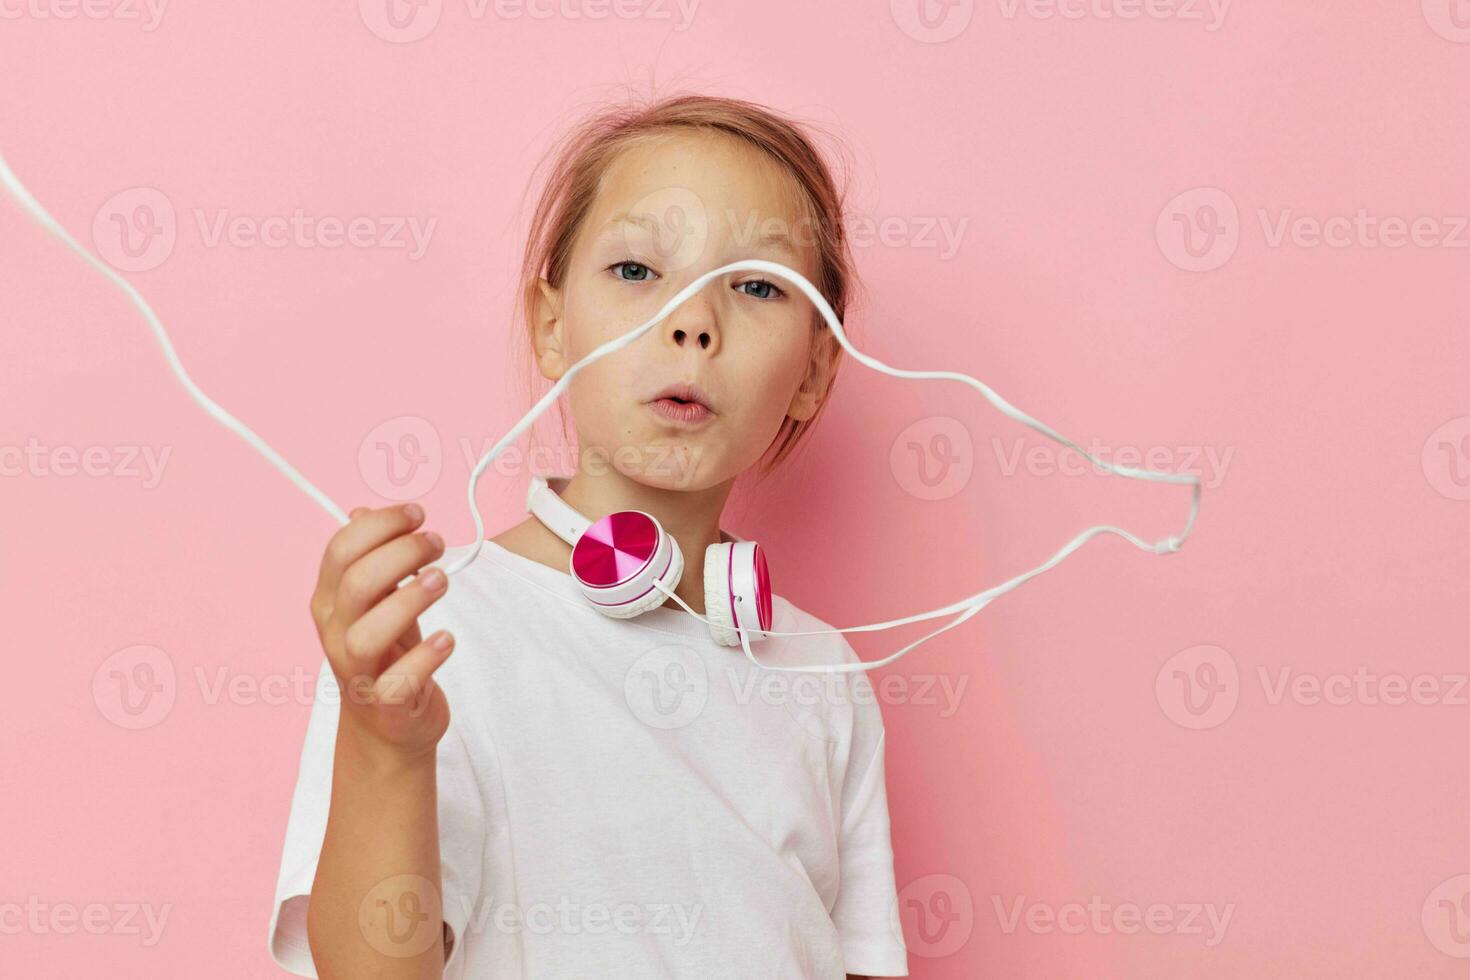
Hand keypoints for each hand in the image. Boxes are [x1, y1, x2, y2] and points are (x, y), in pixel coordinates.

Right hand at [308, 502, 454, 759]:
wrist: (389, 724)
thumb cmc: (388, 652)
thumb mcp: (378, 601)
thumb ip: (371, 558)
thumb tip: (361, 512)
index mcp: (331, 601)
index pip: (340, 550)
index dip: (381, 525)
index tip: (418, 514)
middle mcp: (337, 634)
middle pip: (356, 583)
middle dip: (401, 553)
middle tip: (437, 544)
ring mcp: (358, 671)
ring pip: (368, 633)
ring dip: (409, 600)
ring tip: (441, 581)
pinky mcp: (387, 704)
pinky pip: (399, 682)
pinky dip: (425, 657)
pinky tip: (446, 639)